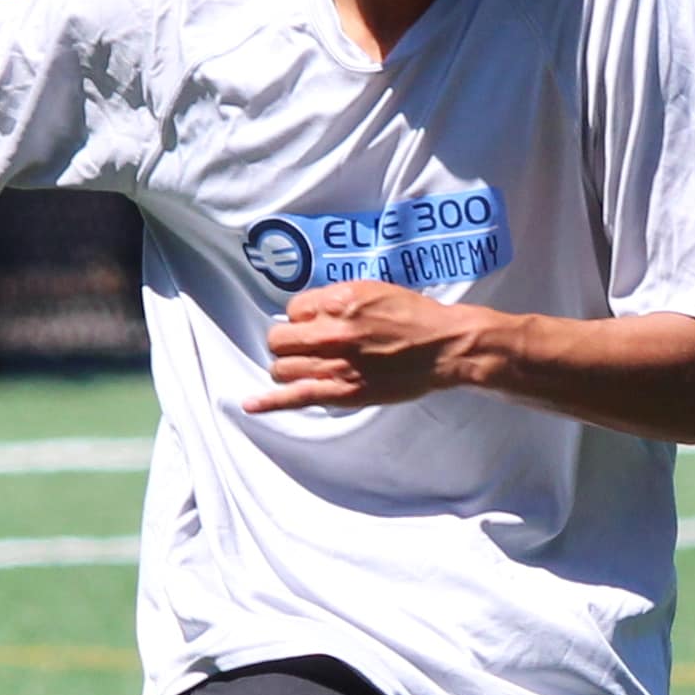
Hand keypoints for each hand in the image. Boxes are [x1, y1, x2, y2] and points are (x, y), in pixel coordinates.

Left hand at [245, 280, 495, 413]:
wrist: (444, 346)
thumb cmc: (415, 315)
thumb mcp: (374, 290)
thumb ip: (339, 299)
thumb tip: (311, 311)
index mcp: (339, 301)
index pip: (293, 310)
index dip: (302, 319)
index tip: (315, 325)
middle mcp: (332, 331)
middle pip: (280, 339)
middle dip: (288, 342)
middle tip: (305, 347)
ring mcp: (335, 363)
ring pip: (282, 368)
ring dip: (288, 367)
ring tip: (305, 369)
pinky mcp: (342, 391)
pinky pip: (295, 397)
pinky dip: (269, 402)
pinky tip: (250, 405)